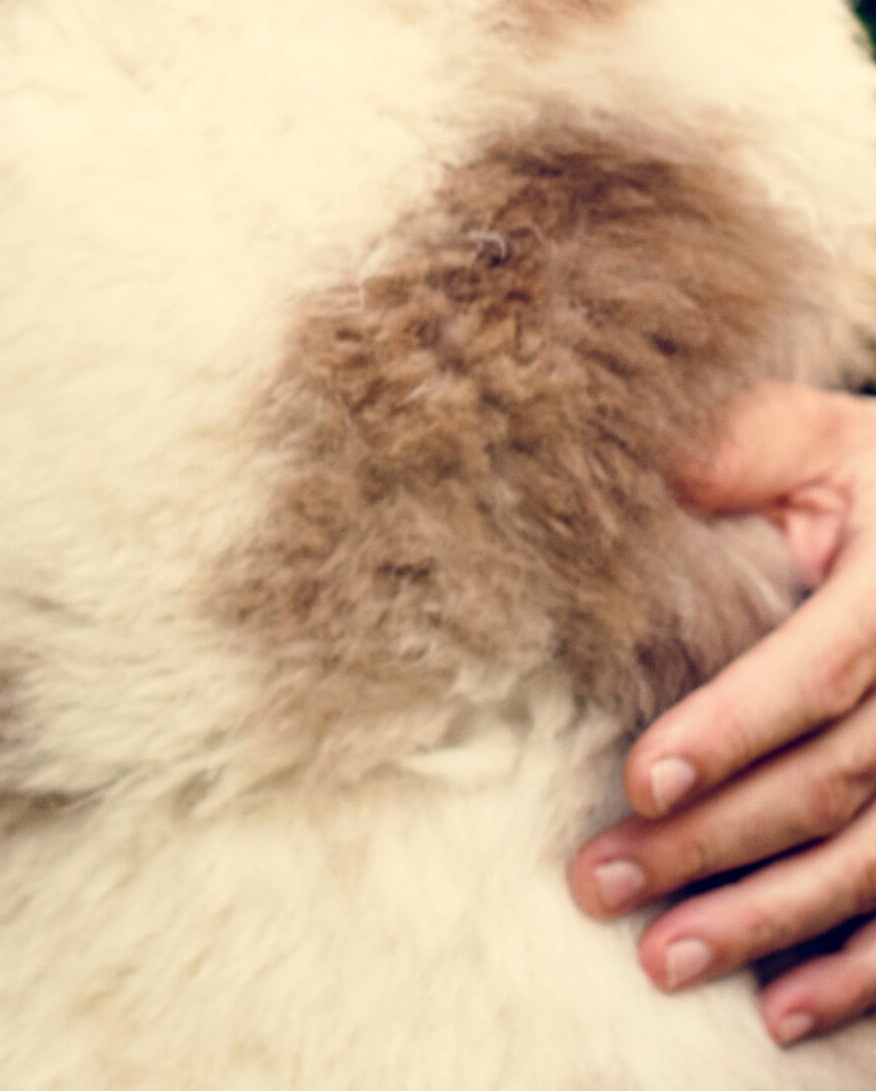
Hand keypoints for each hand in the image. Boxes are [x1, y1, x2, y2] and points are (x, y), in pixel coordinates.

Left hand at [570, 383, 875, 1046]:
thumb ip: (729, 448)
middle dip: (717, 844)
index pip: (821, 671)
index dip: (734, 728)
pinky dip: (861, 974)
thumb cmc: (855, 475)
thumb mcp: (803, 438)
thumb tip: (624, 466)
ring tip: (665, 959)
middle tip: (602, 886)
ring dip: (771, 921)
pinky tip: (784, 1014)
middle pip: (836, 784)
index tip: (642, 779)